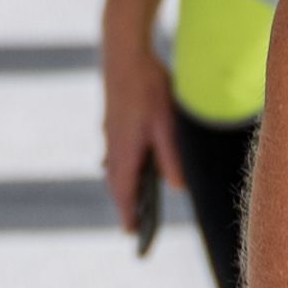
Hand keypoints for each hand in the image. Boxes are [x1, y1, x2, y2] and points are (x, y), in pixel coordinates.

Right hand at [94, 0, 183, 252]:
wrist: (123, 52)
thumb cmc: (147, 88)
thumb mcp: (167, 125)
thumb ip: (171, 158)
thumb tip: (177, 188)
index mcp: (125, 151)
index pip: (124, 193)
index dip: (128, 214)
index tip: (131, 234)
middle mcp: (113, 145)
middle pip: (118, 183)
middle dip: (126, 204)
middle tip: (133, 225)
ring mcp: (110, 132)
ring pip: (116, 167)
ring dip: (124, 184)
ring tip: (134, 201)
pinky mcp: (113, 120)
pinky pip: (116, 151)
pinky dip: (123, 165)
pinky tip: (131, 164)